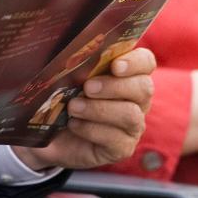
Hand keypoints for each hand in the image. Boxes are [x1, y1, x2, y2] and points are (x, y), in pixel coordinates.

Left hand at [13, 47, 154, 171]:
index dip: (135, 62)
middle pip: (143, 88)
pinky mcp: (122, 148)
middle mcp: (137, 100)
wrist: (51, 134)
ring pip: (131, 115)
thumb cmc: (64, 97)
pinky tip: (74, 125)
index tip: (115, 65)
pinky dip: (91, 129)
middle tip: (88, 87)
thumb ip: (79, 62)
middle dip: (115, 86)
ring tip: (74, 107)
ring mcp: (133, 125)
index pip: (146, 62)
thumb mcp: (70, 77)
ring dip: (99, 109)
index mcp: (129, 75)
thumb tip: (73, 49)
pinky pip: (116, 139)